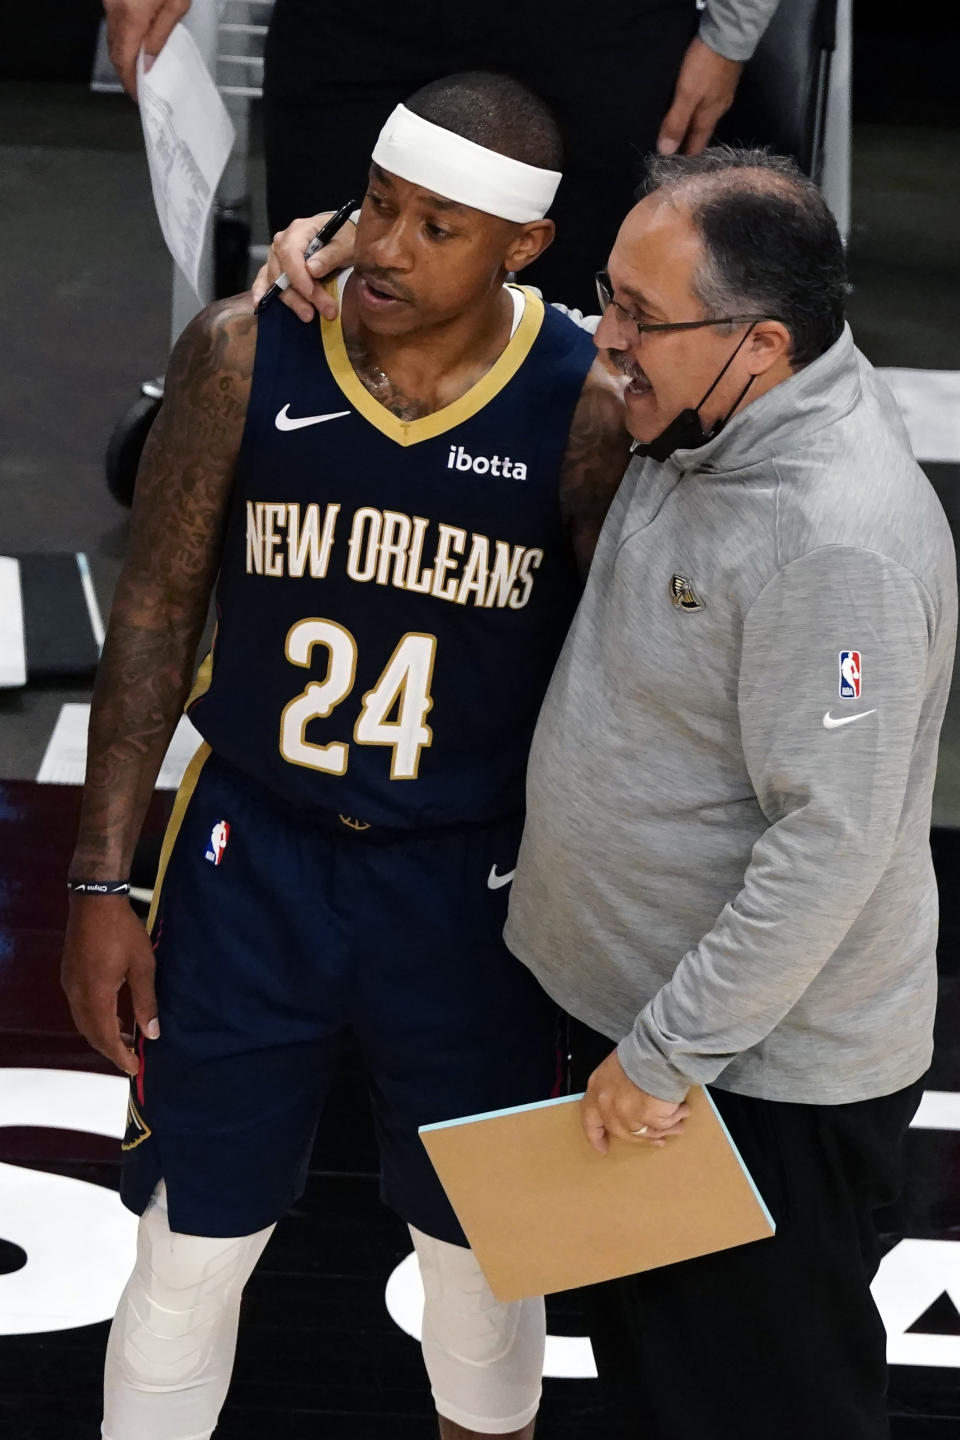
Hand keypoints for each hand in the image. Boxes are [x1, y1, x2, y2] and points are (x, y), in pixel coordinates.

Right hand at [61, 895, 159, 1075]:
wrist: (95, 902)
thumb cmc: (122, 931)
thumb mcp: (143, 967)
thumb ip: (146, 1002)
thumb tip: (152, 1034)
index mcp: (96, 996)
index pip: (106, 1038)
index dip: (121, 1057)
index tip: (136, 1069)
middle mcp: (77, 995)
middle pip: (92, 1034)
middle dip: (112, 1050)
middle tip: (134, 1058)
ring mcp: (70, 985)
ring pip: (84, 1022)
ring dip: (104, 1034)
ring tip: (128, 1038)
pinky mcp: (70, 975)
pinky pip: (80, 1008)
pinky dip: (96, 1019)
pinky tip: (114, 1015)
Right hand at [103, 0, 190, 97]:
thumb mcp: (176, 4)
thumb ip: (161, 35)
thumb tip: (148, 62)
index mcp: (131, 13)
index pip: (124, 59)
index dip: (129, 81)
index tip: (138, 95)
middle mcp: (114, 6)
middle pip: (115, 50)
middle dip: (126, 72)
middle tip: (140, 88)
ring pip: (112, 36)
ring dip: (124, 56)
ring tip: (140, 70)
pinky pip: (114, 23)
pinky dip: (123, 38)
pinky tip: (136, 45)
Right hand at [250, 212, 358, 321]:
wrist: (341, 239)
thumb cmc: (344, 239)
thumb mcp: (346, 244)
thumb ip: (330, 255)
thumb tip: (311, 269)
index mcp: (299, 231)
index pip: (290, 253)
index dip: (298, 275)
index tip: (310, 292)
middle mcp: (282, 242)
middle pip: (283, 271)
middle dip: (301, 295)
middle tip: (325, 311)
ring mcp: (276, 256)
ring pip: (275, 281)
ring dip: (291, 301)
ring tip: (309, 316)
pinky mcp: (275, 269)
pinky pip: (263, 280)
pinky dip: (261, 292)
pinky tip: (258, 305)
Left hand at [581, 1049, 690, 1153]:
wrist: (655, 1051)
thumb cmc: (637, 1051)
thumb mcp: (615, 1065)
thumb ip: (616, 1085)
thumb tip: (628, 1096)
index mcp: (597, 1091)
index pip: (590, 1121)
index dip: (595, 1137)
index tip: (603, 1149)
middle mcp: (609, 1107)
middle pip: (622, 1131)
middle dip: (640, 1136)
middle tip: (658, 1140)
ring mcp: (628, 1116)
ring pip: (645, 1132)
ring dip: (663, 1130)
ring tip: (678, 1127)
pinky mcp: (648, 1120)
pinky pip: (663, 1125)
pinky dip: (675, 1121)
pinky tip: (683, 1114)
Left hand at [657, 36, 744, 156]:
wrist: (728, 35)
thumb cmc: (705, 69)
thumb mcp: (687, 96)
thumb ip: (677, 122)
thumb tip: (666, 152)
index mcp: (709, 118)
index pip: (697, 146)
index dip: (685, 157)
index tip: (672, 167)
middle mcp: (718, 110)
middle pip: (701, 132)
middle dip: (687, 142)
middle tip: (670, 149)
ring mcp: (722, 94)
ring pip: (705, 117)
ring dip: (692, 124)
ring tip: (677, 129)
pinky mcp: (722, 80)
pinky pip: (707, 102)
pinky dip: (697, 108)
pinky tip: (690, 105)